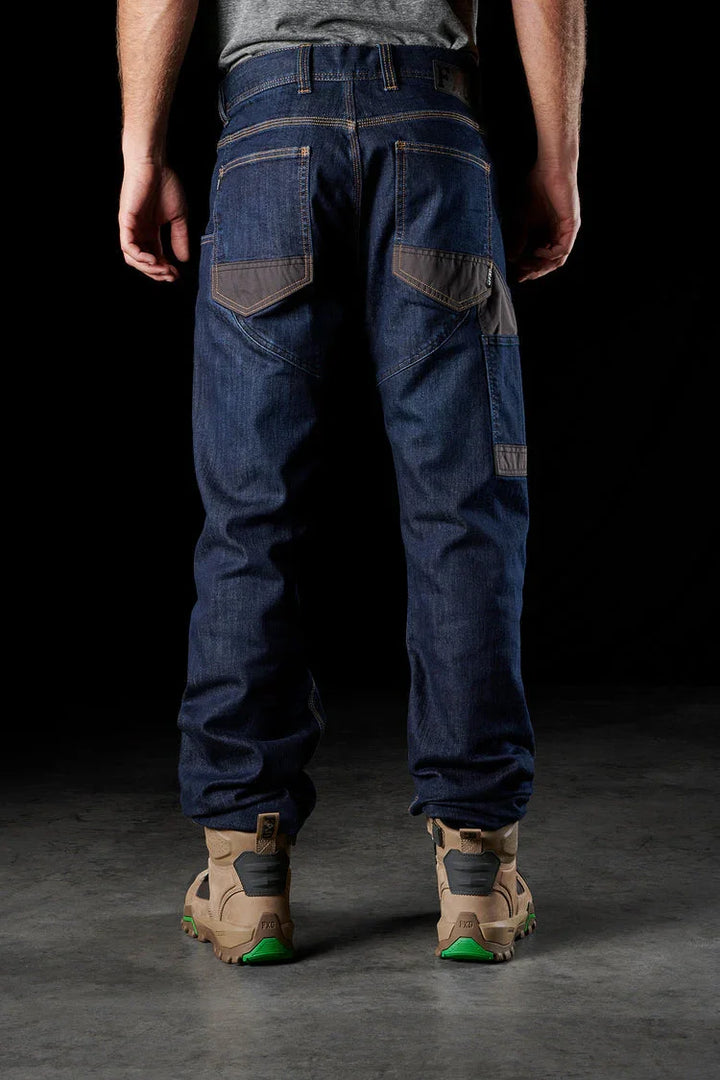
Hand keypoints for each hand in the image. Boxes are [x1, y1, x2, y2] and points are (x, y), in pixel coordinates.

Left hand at [119, 160, 189, 281]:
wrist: (154, 164)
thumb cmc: (165, 185)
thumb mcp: (179, 217)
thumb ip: (180, 238)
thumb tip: (184, 260)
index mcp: (150, 231)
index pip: (154, 257)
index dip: (164, 269)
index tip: (177, 275)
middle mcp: (138, 232)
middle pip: (143, 262)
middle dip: (157, 273)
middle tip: (171, 276)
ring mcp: (130, 227)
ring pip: (133, 258)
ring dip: (149, 268)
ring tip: (164, 270)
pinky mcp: (125, 221)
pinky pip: (128, 247)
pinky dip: (140, 257)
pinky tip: (154, 260)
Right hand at [505, 161, 580, 282]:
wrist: (549, 168)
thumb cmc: (536, 187)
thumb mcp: (521, 218)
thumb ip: (519, 238)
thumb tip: (512, 258)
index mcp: (549, 233)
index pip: (542, 259)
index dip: (529, 269)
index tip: (516, 275)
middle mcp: (560, 234)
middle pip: (550, 263)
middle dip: (535, 271)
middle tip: (520, 275)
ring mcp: (567, 231)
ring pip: (558, 260)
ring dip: (541, 266)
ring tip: (526, 266)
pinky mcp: (571, 226)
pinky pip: (563, 249)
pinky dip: (550, 255)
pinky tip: (536, 251)